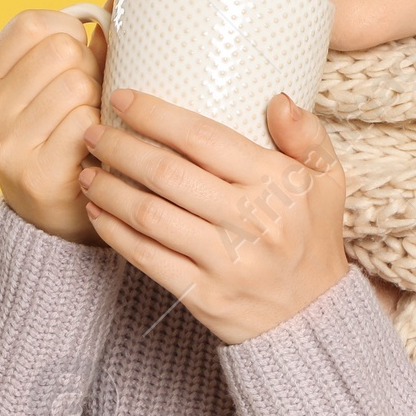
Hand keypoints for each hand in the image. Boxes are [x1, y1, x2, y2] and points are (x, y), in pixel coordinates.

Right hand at [0, 3, 110, 244]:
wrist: (57, 217)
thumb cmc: (66, 137)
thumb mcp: (60, 85)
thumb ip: (89, 41)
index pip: (31, 23)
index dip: (68, 31)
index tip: (78, 55)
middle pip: (60, 52)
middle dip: (89, 70)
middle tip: (90, 99)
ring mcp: (5, 145)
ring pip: (76, 86)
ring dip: (98, 103)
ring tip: (93, 125)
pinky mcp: (35, 174)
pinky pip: (87, 126)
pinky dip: (102, 133)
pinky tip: (95, 150)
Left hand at [78, 89, 348, 343]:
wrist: (313, 317)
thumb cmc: (312, 237)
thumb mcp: (327, 181)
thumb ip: (307, 135)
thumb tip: (276, 99)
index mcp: (276, 184)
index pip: (204, 138)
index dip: (156, 115)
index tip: (123, 99)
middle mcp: (250, 220)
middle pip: (167, 175)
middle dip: (120, 148)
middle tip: (93, 132)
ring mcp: (225, 261)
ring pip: (150, 216)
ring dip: (109, 190)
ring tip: (87, 170)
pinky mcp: (203, 294)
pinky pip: (147, 258)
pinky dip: (115, 233)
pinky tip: (97, 213)